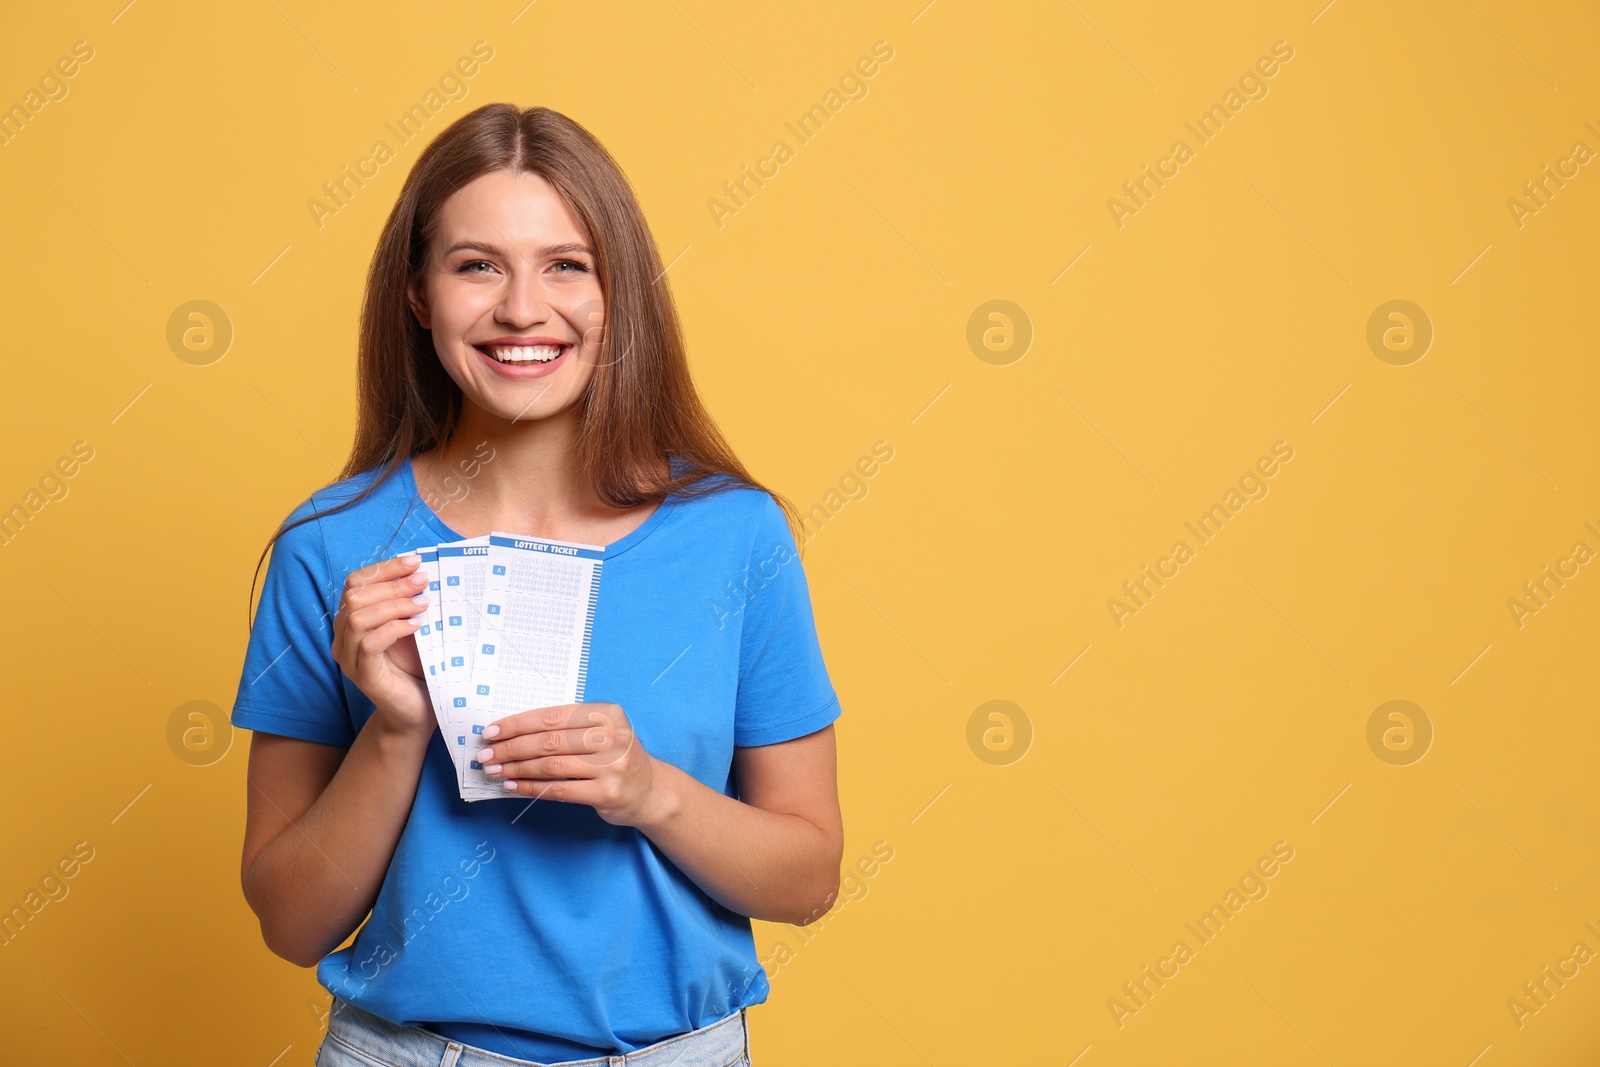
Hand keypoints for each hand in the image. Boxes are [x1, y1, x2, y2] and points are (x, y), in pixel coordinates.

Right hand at [330, 553, 433, 736]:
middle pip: (355, 596)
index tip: (415, 561)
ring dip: (394, 605)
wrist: (418, 710)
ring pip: (358, 617)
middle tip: (424, 581)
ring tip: (423, 604)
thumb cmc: (417, 665)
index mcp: (352, 619)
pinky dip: (393, 629)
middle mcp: (343, 636)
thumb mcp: (413, 626)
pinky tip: (417, 626)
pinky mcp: (362, 675)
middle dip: (392, 584)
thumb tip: (424, 570)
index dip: (384, 568)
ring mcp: (349, 658)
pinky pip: (368, 644)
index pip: (356, 582)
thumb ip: (410, 601)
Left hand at [476, 702, 661, 826]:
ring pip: (551, 766)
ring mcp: (611, 766)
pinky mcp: (606, 793)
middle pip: (549, 741)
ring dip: (516, 768)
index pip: (552, 716)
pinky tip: (514, 785)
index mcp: (607, 713)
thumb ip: (565, 728)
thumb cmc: (614, 756)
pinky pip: (558, 790)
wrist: (649, 790)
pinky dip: (531, 788)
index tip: (491, 731)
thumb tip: (511, 732)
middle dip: (511, 748)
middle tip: (486, 754)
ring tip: (495, 770)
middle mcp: (612, 737)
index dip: (517, 724)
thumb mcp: (599, 732)